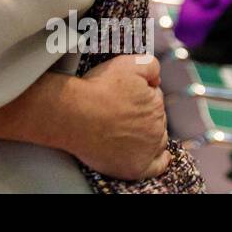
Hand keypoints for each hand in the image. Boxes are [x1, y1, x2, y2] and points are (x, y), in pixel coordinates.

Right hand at [67, 55, 169, 179]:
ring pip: (157, 140)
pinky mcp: (137, 167)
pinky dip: (158, 161)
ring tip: (125, 130)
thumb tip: (157, 79)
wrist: (73, 115)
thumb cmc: (95, 90)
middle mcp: (156, 127)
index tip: (123, 96)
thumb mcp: (125, 64)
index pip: (154, 98)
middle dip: (142, 114)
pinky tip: (155, 156)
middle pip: (156, 118)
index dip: (139, 95)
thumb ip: (150, 65)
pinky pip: (157, 166)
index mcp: (155, 102)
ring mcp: (147, 149)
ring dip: (149, 135)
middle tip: (118, 111)